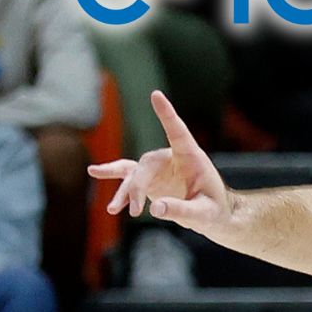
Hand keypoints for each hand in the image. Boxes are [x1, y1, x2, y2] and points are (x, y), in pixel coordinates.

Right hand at [88, 91, 234, 233]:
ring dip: (125, 190)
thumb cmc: (215, 210)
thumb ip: (182, 210)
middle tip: (137, 212)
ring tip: (112, 209)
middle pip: (147, 165)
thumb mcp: (204, 214)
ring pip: (134, 173)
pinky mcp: (150, 180)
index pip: (177, 131)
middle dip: (138, 187)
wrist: (213, 216)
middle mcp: (172, 158)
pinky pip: (129, 180)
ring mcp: (159, 169)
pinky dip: (117, 186)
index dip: (167, 114)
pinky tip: (96, 178)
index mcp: (191, 158)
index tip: (156, 95)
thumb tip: (154, 208)